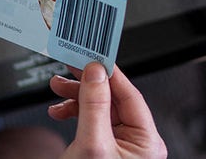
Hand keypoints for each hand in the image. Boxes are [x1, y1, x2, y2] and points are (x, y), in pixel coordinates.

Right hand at [49, 63, 166, 158]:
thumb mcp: (92, 143)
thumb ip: (94, 106)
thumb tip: (96, 74)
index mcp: (146, 142)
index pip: (130, 95)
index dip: (109, 73)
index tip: (91, 57)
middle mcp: (137, 143)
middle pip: (112, 100)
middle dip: (86, 85)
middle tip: (70, 68)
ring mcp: (120, 147)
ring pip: (99, 109)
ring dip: (76, 97)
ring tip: (58, 88)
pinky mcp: (103, 151)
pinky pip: (91, 123)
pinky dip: (74, 114)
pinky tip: (60, 111)